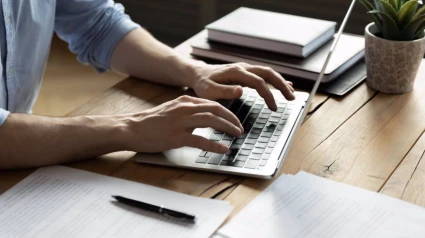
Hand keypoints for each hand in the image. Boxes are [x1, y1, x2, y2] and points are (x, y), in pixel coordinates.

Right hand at [121, 95, 242, 152]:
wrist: (131, 128)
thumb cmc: (150, 122)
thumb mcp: (171, 110)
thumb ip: (187, 111)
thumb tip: (204, 117)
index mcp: (184, 102)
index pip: (212, 103)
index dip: (227, 111)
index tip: (234, 119)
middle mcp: (185, 109)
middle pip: (216, 110)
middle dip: (232, 119)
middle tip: (240, 128)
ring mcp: (181, 122)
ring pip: (211, 121)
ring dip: (227, 128)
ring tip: (236, 135)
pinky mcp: (176, 137)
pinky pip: (200, 140)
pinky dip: (214, 144)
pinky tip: (223, 149)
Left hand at [190, 62, 295, 110]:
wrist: (197, 74)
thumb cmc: (202, 84)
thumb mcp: (209, 91)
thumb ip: (224, 91)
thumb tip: (241, 90)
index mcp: (236, 72)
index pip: (258, 82)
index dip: (268, 94)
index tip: (274, 108)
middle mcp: (243, 67)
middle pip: (268, 73)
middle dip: (281, 85)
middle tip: (292, 98)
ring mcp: (245, 68)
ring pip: (268, 72)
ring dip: (280, 82)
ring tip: (291, 94)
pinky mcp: (245, 72)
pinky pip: (263, 74)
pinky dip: (275, 80)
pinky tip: (285, 85)